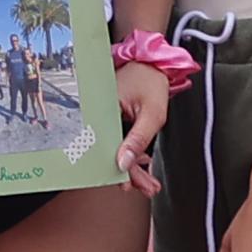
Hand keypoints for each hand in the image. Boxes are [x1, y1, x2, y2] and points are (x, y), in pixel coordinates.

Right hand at [113, 58, 171, 192]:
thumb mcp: (152, 114)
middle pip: (110, 153)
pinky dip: (130, 152)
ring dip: (132, 166)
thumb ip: (139, 139)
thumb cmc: (150, 81)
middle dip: (129, 174)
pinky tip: (142, 162)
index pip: (108, 149)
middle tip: (146, 187)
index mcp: (102, 112)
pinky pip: (117, 140)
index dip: (120, 169)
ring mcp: (105, 118)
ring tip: (148, 181)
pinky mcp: (112, 120)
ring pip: (115, 149)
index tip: (130, 184)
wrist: (152, 64)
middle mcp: (100, 116)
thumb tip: (124, 163)